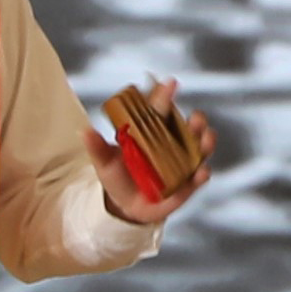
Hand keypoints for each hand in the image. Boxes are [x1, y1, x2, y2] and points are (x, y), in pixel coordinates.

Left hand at [91, 77, 215, 225]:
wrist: (124, 207)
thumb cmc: (117, 177)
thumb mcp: (104, 162)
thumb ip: (97, 147)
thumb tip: (84, 131)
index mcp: (152, 131)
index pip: (161, 109)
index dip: (166, 95)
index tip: (170, 84)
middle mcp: (172, 143)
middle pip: (189, 126)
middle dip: (196, 120)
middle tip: (195, 119)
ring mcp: (182, 163)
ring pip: (201, 148)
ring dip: (206, 142)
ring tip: (205, 139)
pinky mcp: (187, 183)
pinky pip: (199, 177)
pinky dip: (202, 173)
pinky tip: (201, 172)